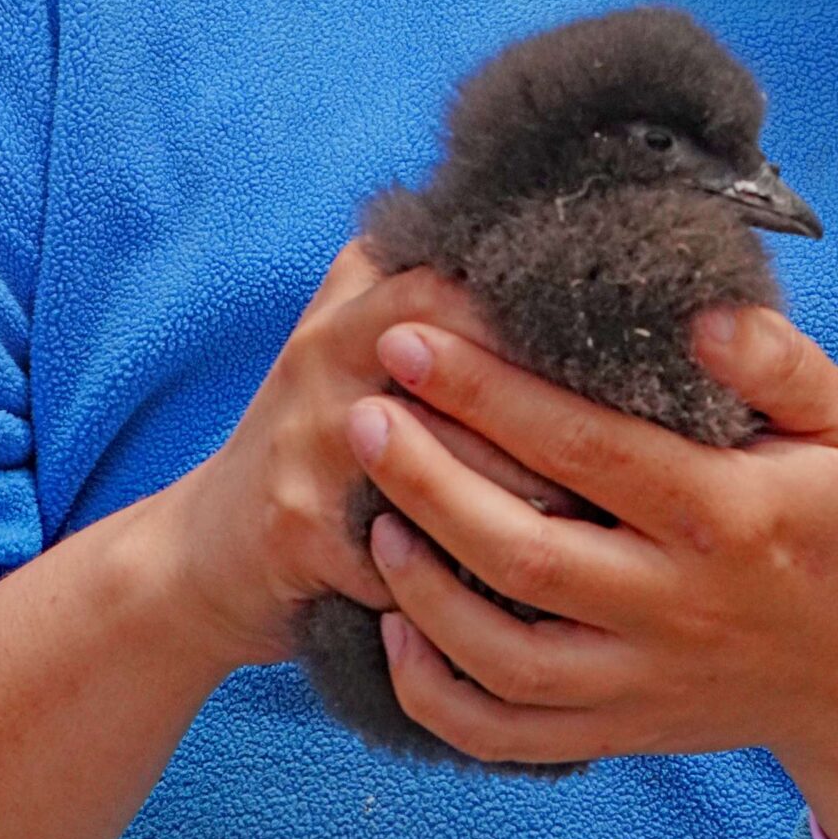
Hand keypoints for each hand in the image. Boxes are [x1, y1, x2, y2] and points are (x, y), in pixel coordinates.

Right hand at [156, 240, 591, 674]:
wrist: (202, 553)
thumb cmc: (322, 439)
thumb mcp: (358, 337)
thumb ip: (432, 284)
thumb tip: (563, 243)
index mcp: (355, 301)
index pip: (461, 284)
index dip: (543, 315)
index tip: (628, 345)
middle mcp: (327, 355)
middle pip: (461, 371)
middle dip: (549, 417)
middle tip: (635, 449)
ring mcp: (308, 443)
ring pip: (448, 470)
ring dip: (529, 501)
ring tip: (608, 521)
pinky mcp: (298, 532)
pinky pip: (409, 556)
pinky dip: (471, 578)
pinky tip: (531, 596)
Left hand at [346, 302, 837, 838]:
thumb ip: (779, 360)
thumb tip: (698, 313)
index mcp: (726, 515)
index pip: (586, 448)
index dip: (490, 392)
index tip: (414, 340)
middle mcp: (675, 605)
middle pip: (524, 551)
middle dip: (427, 480)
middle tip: (363, 414)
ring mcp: (641, 680)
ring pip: (502, 653)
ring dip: (421, 585)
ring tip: (371, 510)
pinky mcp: (619, 732)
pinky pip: (507, 734)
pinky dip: (437, 695)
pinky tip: (394, 629)